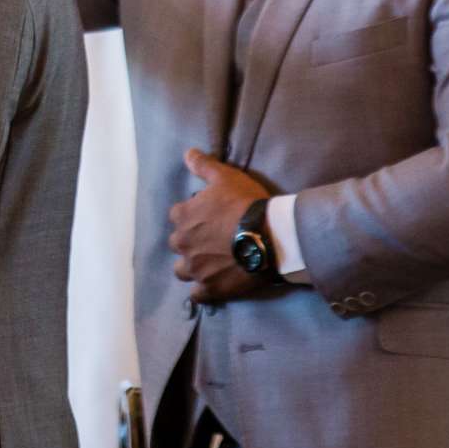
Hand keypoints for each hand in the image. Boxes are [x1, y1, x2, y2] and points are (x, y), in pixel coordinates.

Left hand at [169, 148, 269, 305]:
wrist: (271, 236)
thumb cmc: (247, 203)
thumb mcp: (226, 177)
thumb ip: (203, 165)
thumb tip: (187, 152)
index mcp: (182, 217)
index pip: (177, 215)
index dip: (192, 216)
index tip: (209, 217)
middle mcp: (183, 243)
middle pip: (178, 244)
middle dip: (190, 242)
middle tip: (212, 240)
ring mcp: (195, 268)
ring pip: (183, 270)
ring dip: (192, 267)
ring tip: (210, 264)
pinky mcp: (210, 288)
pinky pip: (197, 295)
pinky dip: (203, 291)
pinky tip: (213, 287)